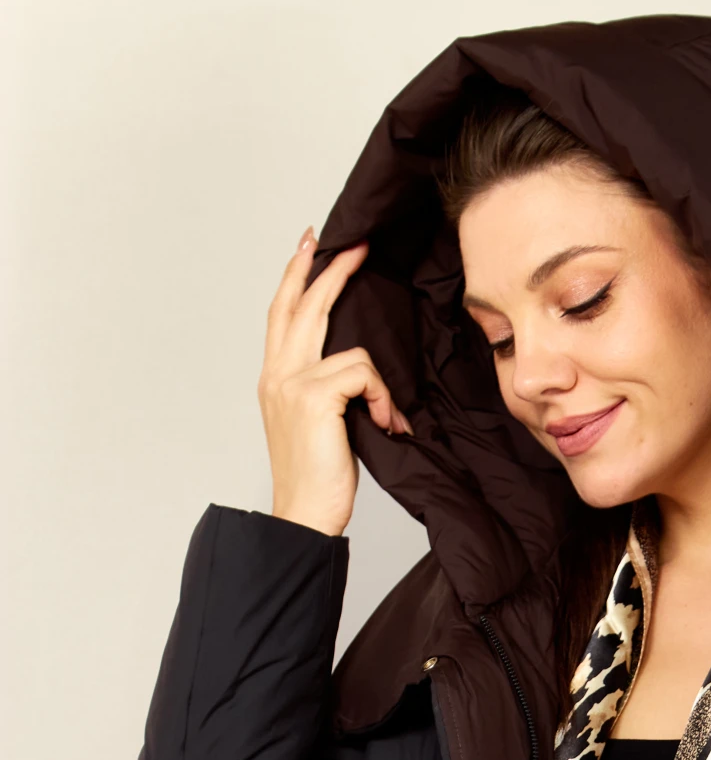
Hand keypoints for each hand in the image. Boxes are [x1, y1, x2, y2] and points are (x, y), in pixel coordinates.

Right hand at [258, 227, 412, 537]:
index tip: (312, 245)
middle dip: (333, 269)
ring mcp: (291, 382)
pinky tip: (385, 426)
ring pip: (347, 344)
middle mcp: (276, 373)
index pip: (283, 311)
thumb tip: (359, 366)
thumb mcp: (320, 421)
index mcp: (274, 377)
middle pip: (304, 303)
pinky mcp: (313, 395)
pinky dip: (382, 399)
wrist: (304, 514)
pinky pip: (363, 373)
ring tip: (386, 418)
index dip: (297, 275)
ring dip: (379, 384)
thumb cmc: (318, 477)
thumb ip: (327, 386)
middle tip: (359, 244)